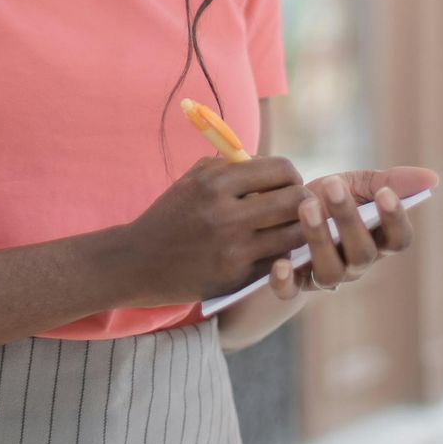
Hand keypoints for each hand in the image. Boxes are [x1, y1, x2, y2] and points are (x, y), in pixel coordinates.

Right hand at [120, 156, 310, 306]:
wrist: (138, 262)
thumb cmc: (172, 215)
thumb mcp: (194, 180)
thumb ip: (234, 166)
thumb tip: (276, 168)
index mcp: (215, 182)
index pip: (280, 169)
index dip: (291, 175)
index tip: (287, 183)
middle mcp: (226, 214)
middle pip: (296, 201)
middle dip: (304, 201)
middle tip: (297, 206)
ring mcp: (232, 249)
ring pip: (295, 234)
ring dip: (298, 230)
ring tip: (289, 227)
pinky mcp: (236, 277)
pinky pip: (279, 260)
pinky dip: (282, 254)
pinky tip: (271, 249)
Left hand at [265, 166, 438, 302]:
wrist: (284, 212)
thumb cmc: (329, 198)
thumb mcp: (357, 185)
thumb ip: (391, 181)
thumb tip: (433, 178)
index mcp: (377, 240)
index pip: (398, 240)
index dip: (395, 219)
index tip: (384, 193)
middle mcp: (356, 264)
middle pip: (363, 253)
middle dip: (349, 219)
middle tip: (334, 185)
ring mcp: (325, 276)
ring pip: (330, 271)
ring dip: (319, 238)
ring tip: (306, 204)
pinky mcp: (294, 283)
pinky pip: (291, 291)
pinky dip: (285, 282)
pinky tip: (281, 263)